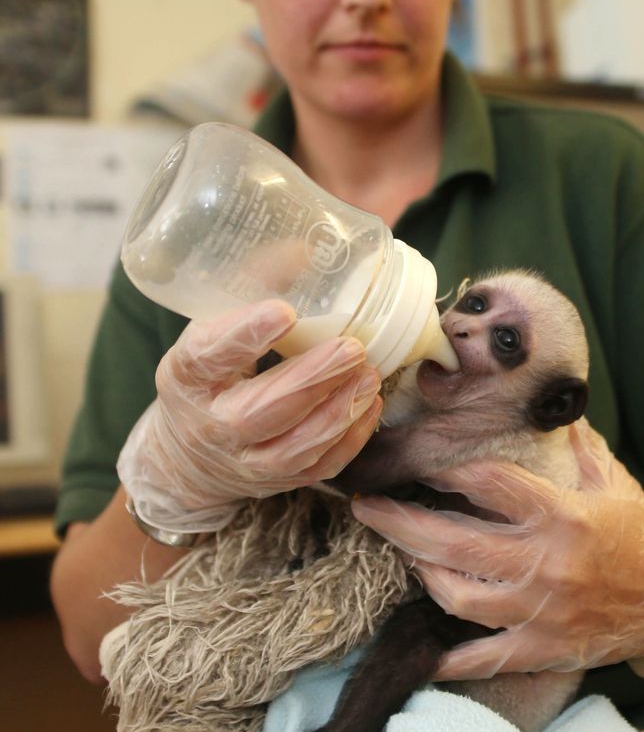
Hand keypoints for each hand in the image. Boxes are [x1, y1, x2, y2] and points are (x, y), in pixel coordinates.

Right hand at [118, 299, 381, 532]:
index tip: (284, 311)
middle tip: (352, 347)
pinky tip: (368, 404)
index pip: (208, 356)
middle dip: (312, 379)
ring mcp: (244, 461)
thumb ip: (253, 292)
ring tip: (369, 374)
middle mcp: (211, 425)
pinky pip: (318, 467)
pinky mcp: (276, 482)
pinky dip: (349, 438)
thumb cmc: (207, 378)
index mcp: (186, 377)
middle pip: (260, 410)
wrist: (186, 459)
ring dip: (338, 410)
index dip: (245, 334)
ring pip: (294, 447)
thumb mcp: (209, 330)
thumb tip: (308, 249)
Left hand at [351, 420, 643, 681]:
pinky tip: (425, 652)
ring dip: (421, 574)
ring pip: (458, 597)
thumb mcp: (611, 479)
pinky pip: (487, 658)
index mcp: (560, 514)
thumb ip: (574, 443)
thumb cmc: (642, 531)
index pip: (488, 484)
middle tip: (366, 507)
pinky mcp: (544, 649)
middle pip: (454, 542)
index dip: (445, 470)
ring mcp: (541, 611)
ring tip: (402, 553)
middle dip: (400, 522)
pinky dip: (453, 660)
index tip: (415, 460)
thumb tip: (548, 402)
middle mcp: (545, 563)